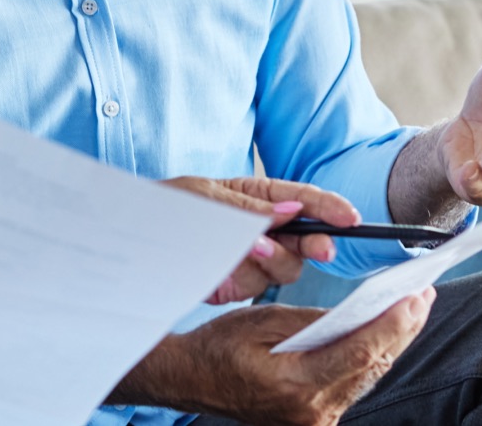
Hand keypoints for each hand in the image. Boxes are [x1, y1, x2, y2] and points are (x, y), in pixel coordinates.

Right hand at [113, 290, 434, 425]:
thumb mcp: (262, 320)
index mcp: (294, 385)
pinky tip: (384, 334)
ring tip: (412, 309)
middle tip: (425, 295)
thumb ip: (313, 321)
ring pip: (368, 377)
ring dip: (392, 343)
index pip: (359, 353)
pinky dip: (370, 358)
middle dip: (402, 329)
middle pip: (372, 367)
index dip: (393, 325)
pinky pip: (353, 385)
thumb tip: (360, 314)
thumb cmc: (219, 346)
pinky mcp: (314, 419)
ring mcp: (314, 420)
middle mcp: (310, 412)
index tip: (416, 298)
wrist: (190, 380)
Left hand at [162, 177, 360, 302]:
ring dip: (273, 258)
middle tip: (323, 249)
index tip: (350, 217)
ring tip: (250, 247)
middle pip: (305, 240)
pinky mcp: (235, 285)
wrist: (131, 239)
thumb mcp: (204, 196)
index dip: (330, 208)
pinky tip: (229, 265)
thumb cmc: (166, 206)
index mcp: (257, 197)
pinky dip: (247, 275)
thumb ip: (248, 208)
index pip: (303, 200)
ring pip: (285, 267)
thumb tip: (291, 210)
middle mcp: (261, 229)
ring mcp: (250, 259)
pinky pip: (255, 286)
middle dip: (316, 244)